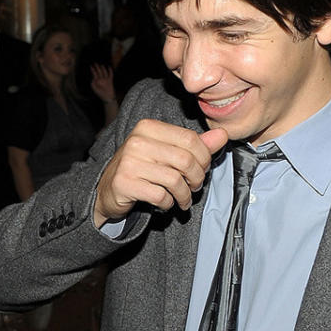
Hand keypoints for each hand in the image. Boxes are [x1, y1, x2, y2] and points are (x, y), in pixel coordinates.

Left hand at [90, 64, 115, 102]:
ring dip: (103, 68)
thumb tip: (93, 79)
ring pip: (104, 72)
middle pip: (99, 72)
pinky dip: (110, 71)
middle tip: (95, 63)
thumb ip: (93, 84)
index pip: (94, 74)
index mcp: (97, 81)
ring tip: (101, 65)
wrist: (107, 97)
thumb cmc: (100, 94)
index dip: (93, 70)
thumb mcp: (94, 89)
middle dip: (97, 68)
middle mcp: (101, 79)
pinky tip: (109, 67)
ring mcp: (106, 80)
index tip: (91, 66)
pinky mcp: (110, 81)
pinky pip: (110, 75)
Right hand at [93, 120, 227, 227]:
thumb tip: (222, 135)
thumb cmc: (142, 168)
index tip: (202, 170)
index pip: (190, 139)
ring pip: (175, 180)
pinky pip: (161, 196)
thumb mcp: (167, 152)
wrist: (108, 190)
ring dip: (185, 195)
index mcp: (148, 127)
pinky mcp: (124, 183)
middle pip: (185, 160)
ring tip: (184, 199)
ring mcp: (129, 162)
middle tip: (195, 186)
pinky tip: (167, 203)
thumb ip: (195, 144)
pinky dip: (169, 203)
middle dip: (196, 178)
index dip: (204, 158)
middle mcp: (137, 141)